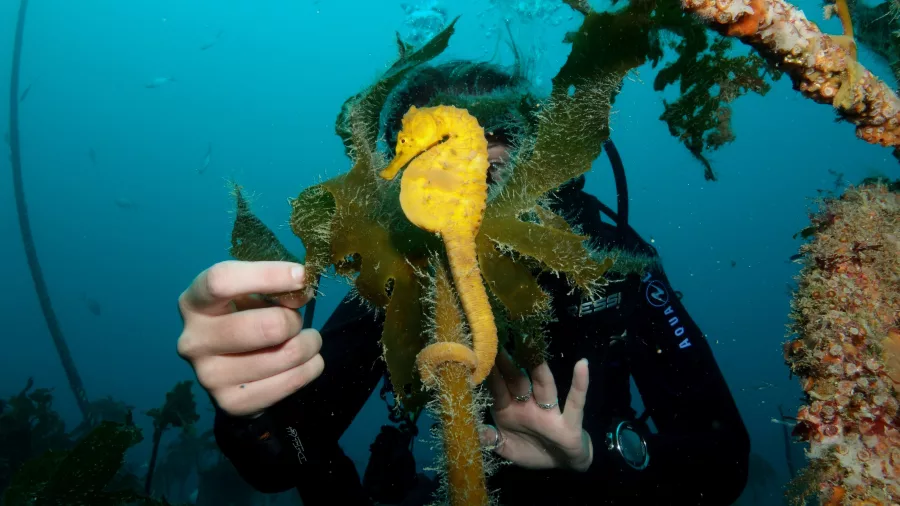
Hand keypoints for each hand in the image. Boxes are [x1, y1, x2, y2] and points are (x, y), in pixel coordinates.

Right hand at [177, 260, 323, 417]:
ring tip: (306, 341)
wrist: (230, 370)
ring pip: (286, 355)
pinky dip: (310, 368)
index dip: (267, 275)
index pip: (222, 281)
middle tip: (298, 320)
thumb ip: (274, 287)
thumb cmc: (242, 317)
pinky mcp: (231, 403)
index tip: (301, 276)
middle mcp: (194, 341)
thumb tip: (302, 290)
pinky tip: (304, 362)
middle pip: (267, 326)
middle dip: (294, 320)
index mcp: (193, 303)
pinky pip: (291, 382)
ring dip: (309, 344)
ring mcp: (209, 376)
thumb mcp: (250, 293)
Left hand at [480, 349, 592, 471]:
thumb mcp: (507, 448)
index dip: (490, 374)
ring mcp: (549, 412)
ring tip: (533, 343)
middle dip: (508, 363)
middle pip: (518, 381)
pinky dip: (580, 384)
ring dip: (538, 366)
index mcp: (511, 410)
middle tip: (499, 338)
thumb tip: (476, 431)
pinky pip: (576, 402)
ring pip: (543, 385)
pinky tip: (582, 365)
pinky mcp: (569, 422)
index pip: (498, 389)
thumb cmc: (532, 450)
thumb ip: (491, 439)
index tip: (479, 352)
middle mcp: (529, 406)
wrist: (563, 464)